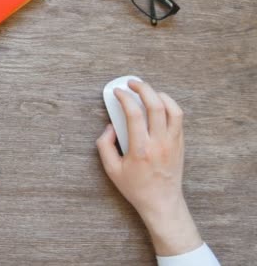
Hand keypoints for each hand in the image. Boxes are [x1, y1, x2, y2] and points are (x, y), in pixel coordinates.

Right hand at [96, 80, 201, 255]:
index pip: (134, 114)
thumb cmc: (135, 187)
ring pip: (173, 108)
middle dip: (143, 88)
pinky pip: (178, 118)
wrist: (161, 202)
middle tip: (132, 83)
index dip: (124, 98)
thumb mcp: (111, 170)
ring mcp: (173, 142)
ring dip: (160, 94)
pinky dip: (169, 106)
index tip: (117, 92)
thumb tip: (110, 127)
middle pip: (156, 105)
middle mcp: (159, 143)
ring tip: (148, 91)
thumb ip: (104, 145)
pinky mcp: (180, 143)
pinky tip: (158, 104)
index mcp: (140, 149)